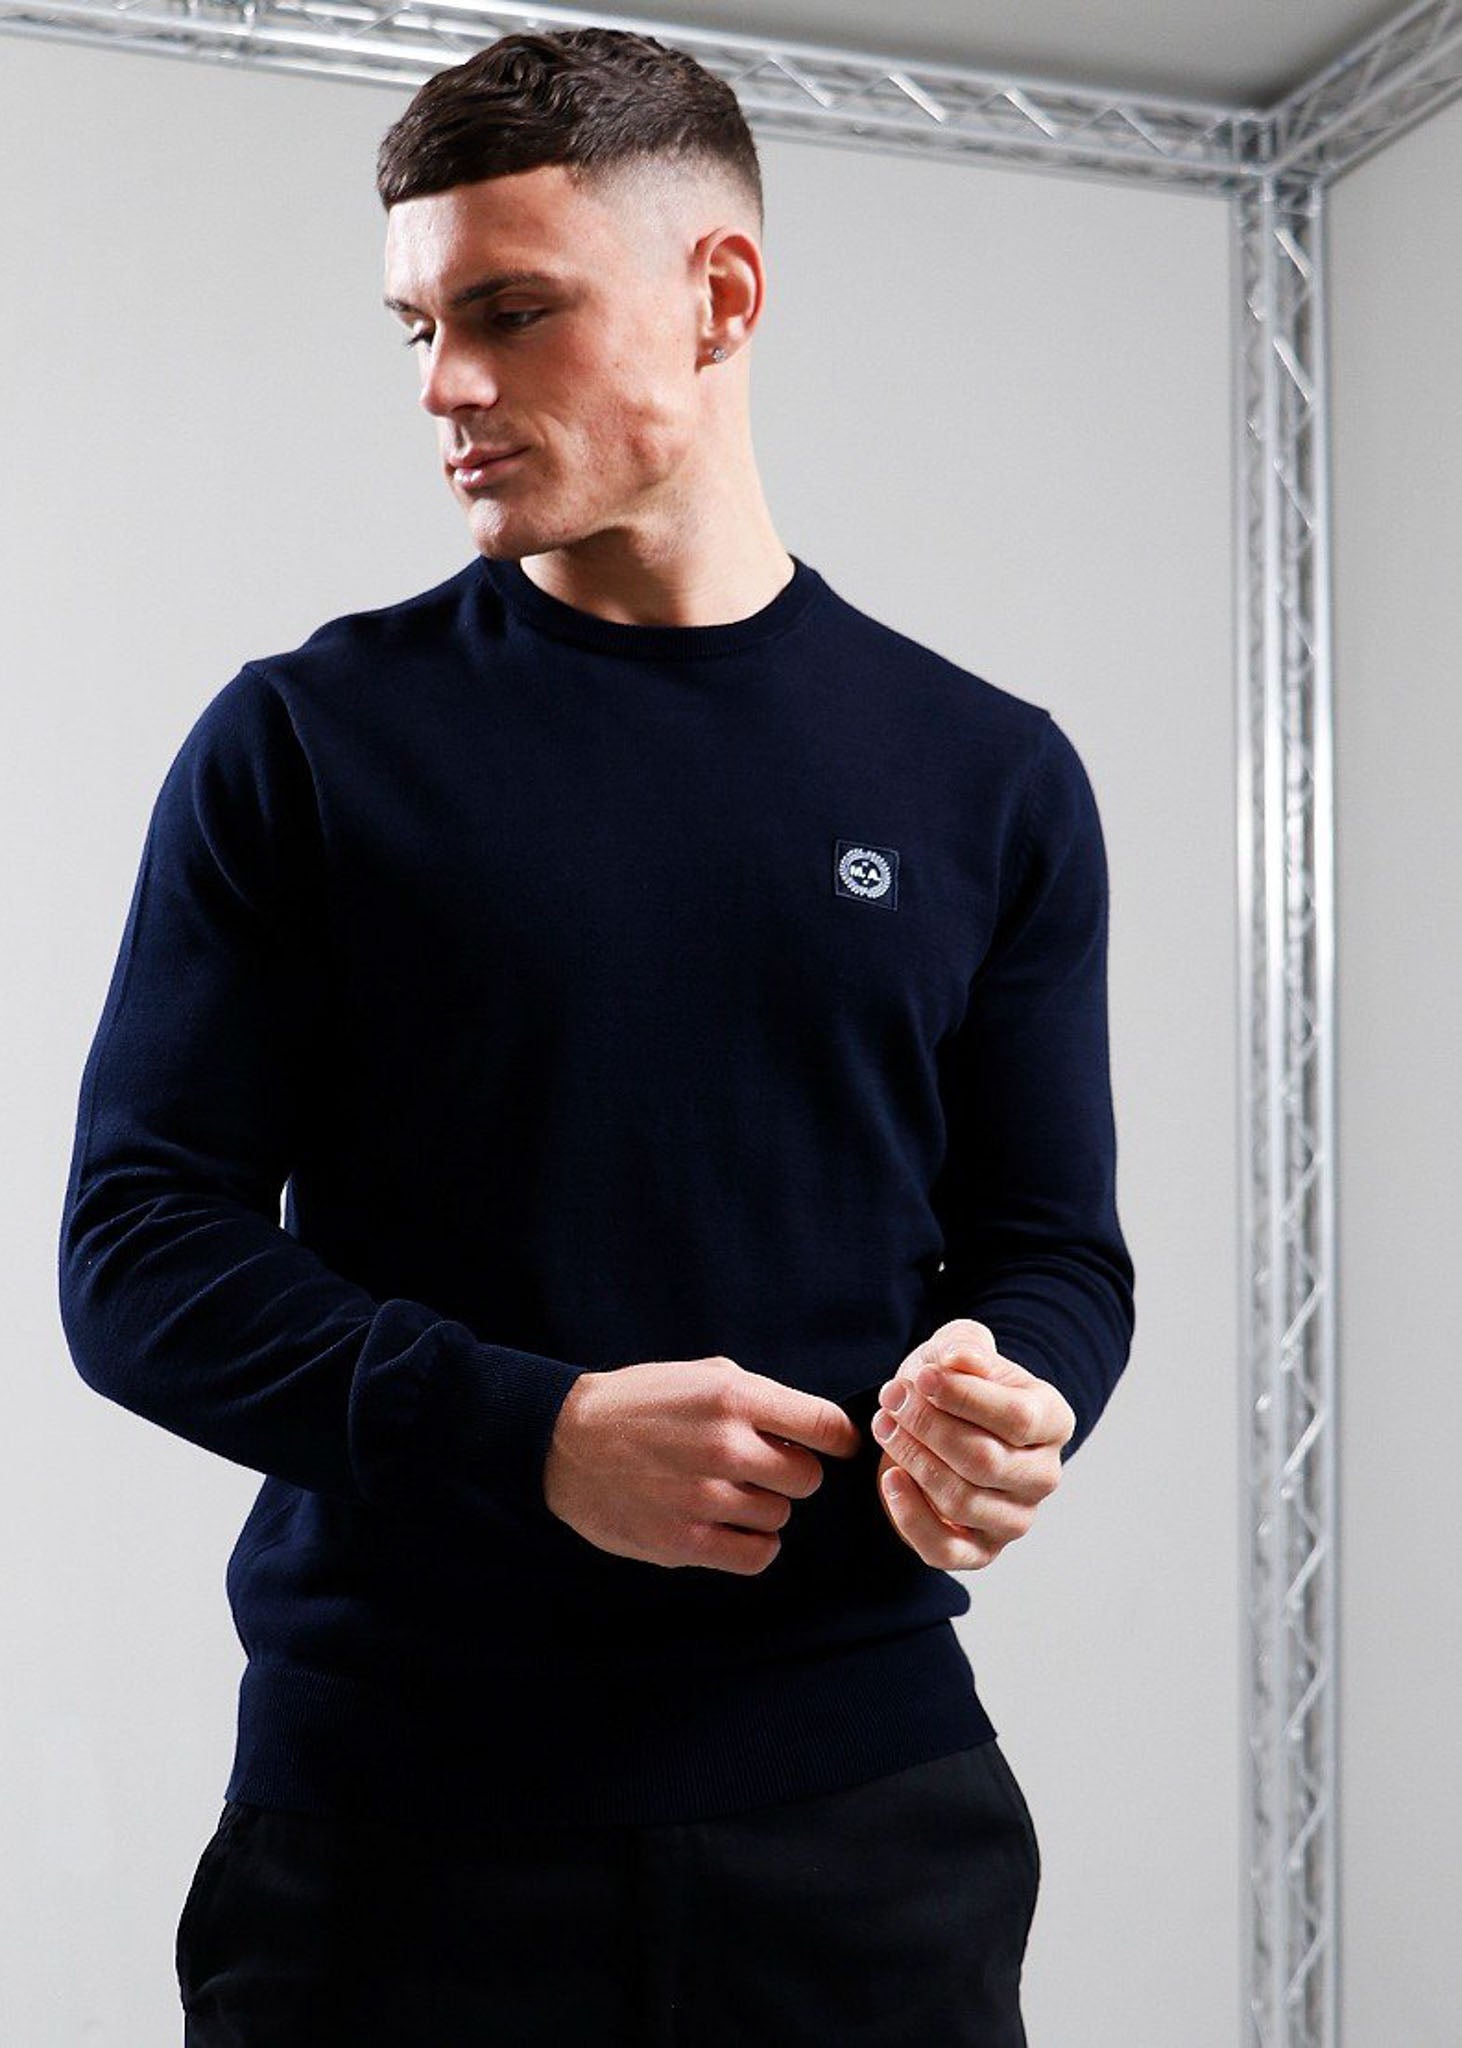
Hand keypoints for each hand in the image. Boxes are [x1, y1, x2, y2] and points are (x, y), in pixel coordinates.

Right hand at [543, 1354, 861, 1573]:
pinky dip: (752, 1544)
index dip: (838, 1440)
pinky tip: (731, 1526)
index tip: (833, 1446)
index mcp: (733, 1397)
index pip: (825, 1426)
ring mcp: (704, 1498)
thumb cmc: (641, 1403)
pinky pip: (757, 1555)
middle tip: (758, 1466)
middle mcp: (724, 1447)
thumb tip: (817, 1431)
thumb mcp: (703, 1376)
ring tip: (726, 1491)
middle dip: (789, 1472)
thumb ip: (762, 1400)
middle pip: (807, 1478)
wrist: (566, 1441)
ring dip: (763, 1507)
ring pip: (780, 1516)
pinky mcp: (684, 1542)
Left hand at [872, 1318, 1074, 1569]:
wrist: (942, 1422)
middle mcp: (1044, 1475)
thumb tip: (961, 1360)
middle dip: (928, 1426)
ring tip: (884, 1426)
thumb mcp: (958, 1351)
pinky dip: (910, 1515)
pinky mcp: (981, 1552)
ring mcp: (1016, 1519)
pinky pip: (945, 1549)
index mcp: (1053, 1421)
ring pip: (962, 1501)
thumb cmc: (955, 1384)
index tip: (920, 1377)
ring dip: (913, 1460)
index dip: (963, 1397)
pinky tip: (890, 1478)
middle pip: (985, 1461)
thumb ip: (963, 1347)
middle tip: (891, 1398)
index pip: (1017, 1417)